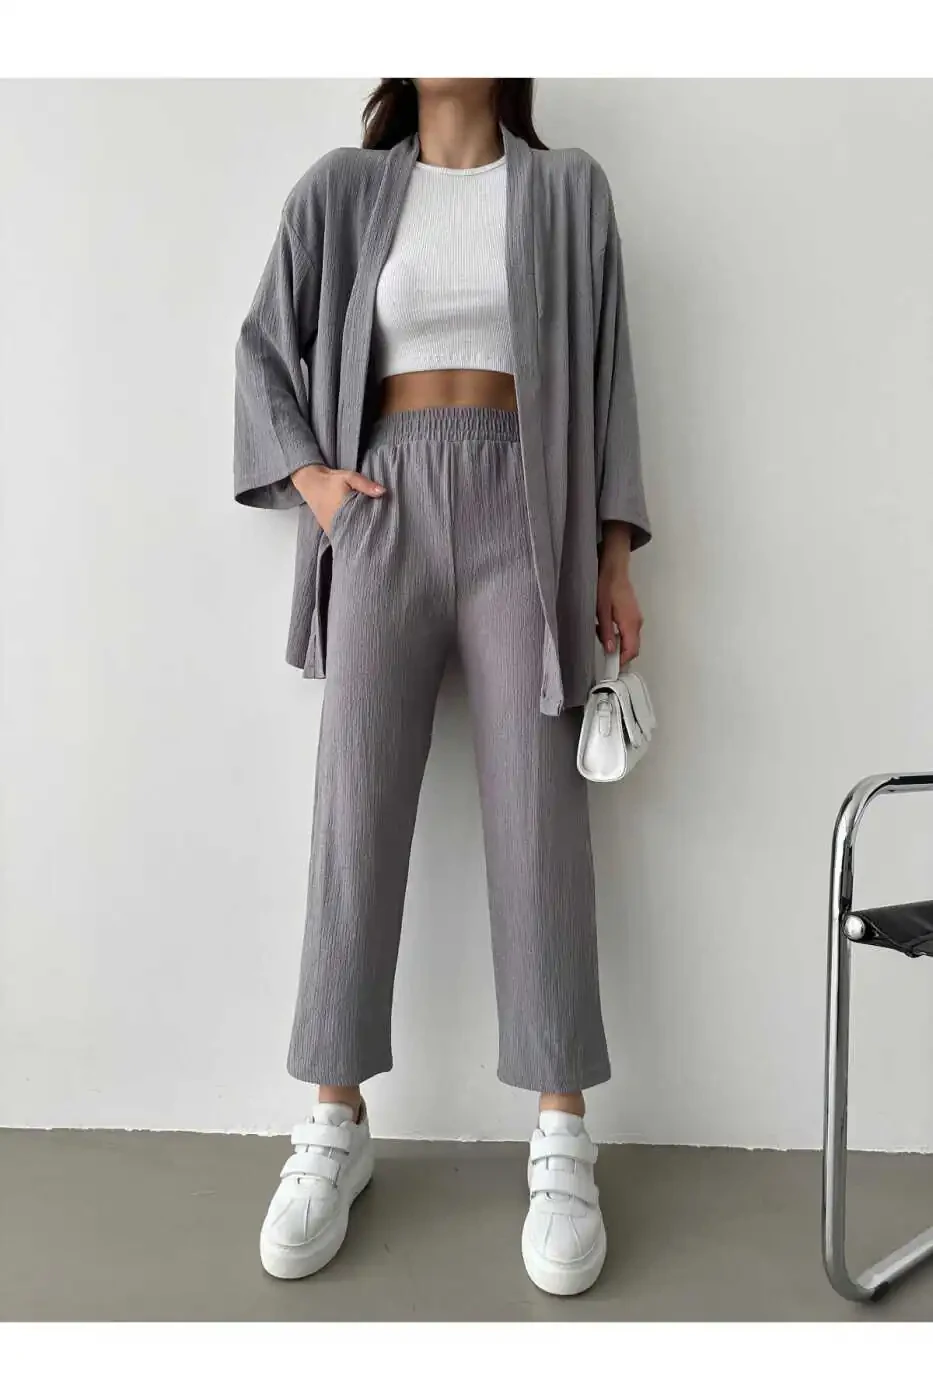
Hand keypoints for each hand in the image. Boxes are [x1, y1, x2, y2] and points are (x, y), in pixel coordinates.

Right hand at [290, 463, 385, 535]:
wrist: (310, 482)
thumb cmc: (331, 480)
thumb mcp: (349, 477)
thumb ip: (366, 485)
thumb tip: (383, 492)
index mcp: (343, 511)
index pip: (363, 526)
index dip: (375, 529)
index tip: (386, 530)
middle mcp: (337, 524)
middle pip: (357, 535)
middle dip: (369, 535)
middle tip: (382, 534)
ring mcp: (331, 529)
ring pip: (349, 538)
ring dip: (359, 537)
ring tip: (373, 536)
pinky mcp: (328, 530)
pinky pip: (342, 537)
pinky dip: (351, 536)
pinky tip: (359, 534)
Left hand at [597, 523, 643, 665]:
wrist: (614, 568)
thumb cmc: (607, 586)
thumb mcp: (601, 611)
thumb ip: (605, 632)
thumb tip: (610, 650)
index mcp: (630, 623)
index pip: (631, 651)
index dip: (621, 662)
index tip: (610, 667)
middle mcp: (637, 623)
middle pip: (632, 648)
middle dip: (619, 655)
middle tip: (603, 652)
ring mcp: (636, 618)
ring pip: (630, 640)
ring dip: (617, 643)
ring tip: (600, 633)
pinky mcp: (633, 615)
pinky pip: (628, 631)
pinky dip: (618, 635)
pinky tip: (605, 626)